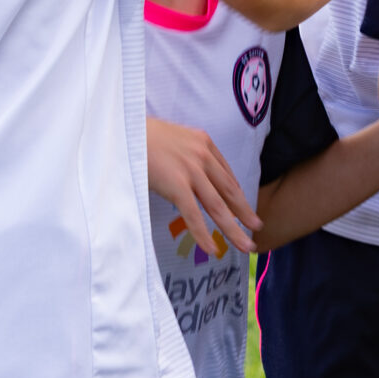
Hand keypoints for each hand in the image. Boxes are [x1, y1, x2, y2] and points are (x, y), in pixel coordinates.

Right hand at [147, 118, 259, 255]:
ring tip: (246, 245)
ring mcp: (192, 170)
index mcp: (204, 142)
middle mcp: (203, 155)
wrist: (121, 128)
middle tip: (257, 227)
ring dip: (234, 229)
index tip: (243, 208)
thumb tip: (184, 174)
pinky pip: (194, 215)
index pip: (226, 174)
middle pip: (229, 191)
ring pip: (218, 207)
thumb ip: (184, 155)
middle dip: (245, 212)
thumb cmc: (139, 135)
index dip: (236, 194)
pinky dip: (204, 234)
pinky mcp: (177, 184)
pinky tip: (213, 249)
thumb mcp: (171, 139)